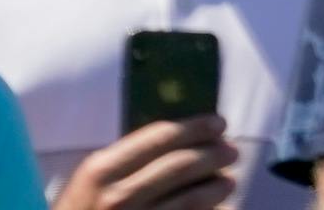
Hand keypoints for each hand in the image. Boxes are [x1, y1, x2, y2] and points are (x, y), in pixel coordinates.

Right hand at [52, 115, 236, 209]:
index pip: (160, 137)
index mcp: (102, 169)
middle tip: (232, 151)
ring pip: (191, 198)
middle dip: (214, 154)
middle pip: (182, 165)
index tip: (219, 123)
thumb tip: (179, 136)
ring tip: (228, 182)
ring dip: (217, 186)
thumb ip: (127, 158)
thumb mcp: (92, 180)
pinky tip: (220, 209)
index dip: (196, 127)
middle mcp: (119, 195)